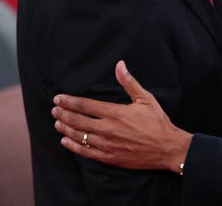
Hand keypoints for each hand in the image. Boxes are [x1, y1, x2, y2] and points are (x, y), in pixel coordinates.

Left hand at [52, 60, 191, 172]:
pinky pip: (86, 152)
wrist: (167, 148)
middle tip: (54, 109)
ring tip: (57, 122)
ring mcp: (107, 145)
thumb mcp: (145, 99)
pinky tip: (65, 141)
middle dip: (63, 114)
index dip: (69, 101)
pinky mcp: (109, 157)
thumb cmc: (158, 122)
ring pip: (79, 136)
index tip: (58, 98)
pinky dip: (73, 146)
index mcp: (115, 113)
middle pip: (78, 120)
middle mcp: (107, 129)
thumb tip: (120, 65)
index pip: (85, 105)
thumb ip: (129, 82)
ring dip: (65, 128)